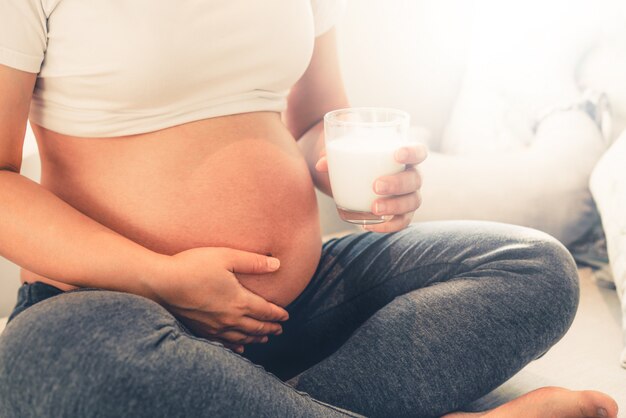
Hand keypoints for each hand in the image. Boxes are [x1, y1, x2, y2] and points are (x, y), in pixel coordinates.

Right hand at [147, 247, 288, 353]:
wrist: (162, 283)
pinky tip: (240, 347)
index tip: (285, 316)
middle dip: (270, 328)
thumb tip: (277, 264)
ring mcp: (215, 327)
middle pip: (256, 327)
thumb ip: (253, 262)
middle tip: (279, 329)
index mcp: (239, 301)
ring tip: (264, 338)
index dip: (277, 314)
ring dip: (256, 337)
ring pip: (242, 337)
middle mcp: (230, 318)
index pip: (265, 311)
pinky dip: (236, 345)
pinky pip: (224, 343)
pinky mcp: (201, 330)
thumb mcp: (227, 257)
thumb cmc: (194, 265)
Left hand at [316, 143, 427, 232]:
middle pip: (415, 179)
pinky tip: (369, 226)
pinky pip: (401, 222)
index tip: (396, 154)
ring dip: (394, 206)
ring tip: (373, 208)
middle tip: (376, 186)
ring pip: (412, 202)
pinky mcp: (401, 214)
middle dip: (397, 183)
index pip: (419, 151)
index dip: (412, 152)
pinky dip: (388, 226)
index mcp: (404, 156)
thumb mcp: (346, 154)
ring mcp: (408, 196)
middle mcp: (411, 176)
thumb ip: (335, 155)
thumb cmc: (356, 160)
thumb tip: (321, 164)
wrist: (356, 178)